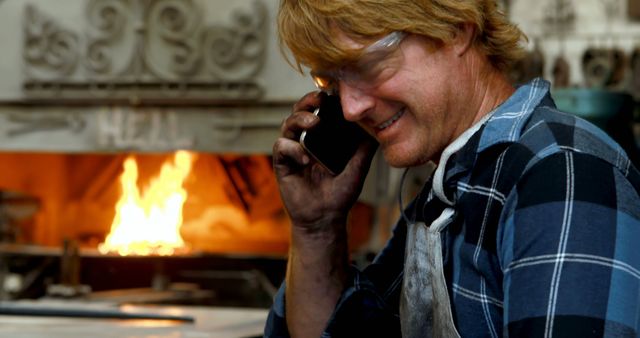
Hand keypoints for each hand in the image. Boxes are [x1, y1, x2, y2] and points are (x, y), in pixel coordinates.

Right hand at [273, 91, 377, 231]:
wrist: (324, 219)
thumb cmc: (339, 195)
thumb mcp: (357, 169)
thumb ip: (364, 149)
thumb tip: (378, 128)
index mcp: (321, 140)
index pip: (317, 112)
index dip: (320, 101)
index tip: (332, 94)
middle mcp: (304, 142)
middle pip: (299, 112)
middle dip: (307, 102)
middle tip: (319, 100)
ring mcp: (292, 152)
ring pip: (288, 124)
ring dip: (299, 119)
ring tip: (314, 123)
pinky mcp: (282, 164)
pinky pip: (281, 147)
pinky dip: (293, 149)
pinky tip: (305, 160)